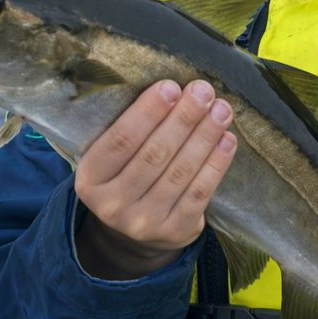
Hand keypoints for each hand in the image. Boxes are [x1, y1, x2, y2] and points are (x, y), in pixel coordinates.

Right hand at [74, 79, 235, 278]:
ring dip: (205, 136)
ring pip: (180, 172)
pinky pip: (199, 193)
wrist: (135, 232)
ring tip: (221, 110)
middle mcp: (113, 205)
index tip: (171, 86)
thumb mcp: (111, 157)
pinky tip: (227, 140)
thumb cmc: (126, 175)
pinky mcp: (175, 232)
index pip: (120, 140)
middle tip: (204, 91)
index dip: (148, 112)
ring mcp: (144, 222)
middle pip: (154, 154)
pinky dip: (216, 164)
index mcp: (90, 178)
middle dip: (183, 118)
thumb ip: (130, 128)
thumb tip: (172, 89)